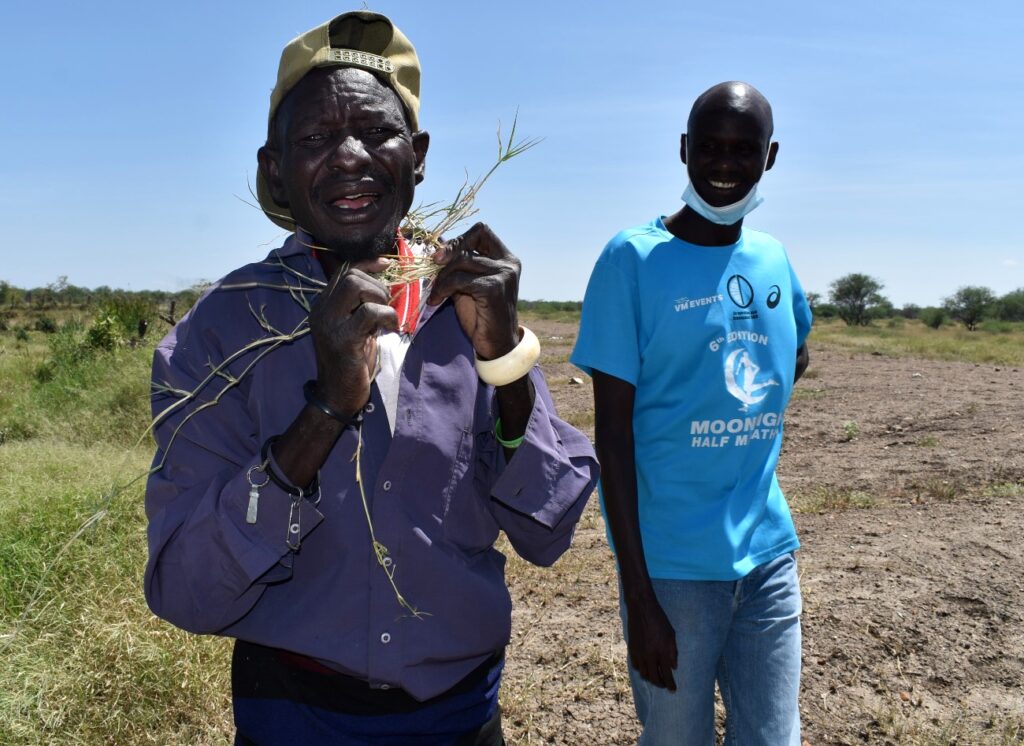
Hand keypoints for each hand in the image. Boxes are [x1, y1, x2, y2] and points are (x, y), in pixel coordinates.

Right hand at [308, 257, 396, 415]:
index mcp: (323, 306)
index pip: (343, 270)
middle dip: (376, 283)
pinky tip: (391, 327)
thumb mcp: (356, 328)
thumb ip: (363, 307)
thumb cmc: (351, 363)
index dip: (367, 263)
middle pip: (350, 274)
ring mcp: (329, 324)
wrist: (337, 396)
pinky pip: (368, 312)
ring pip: (355, 286)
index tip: (387, 264)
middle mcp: (321, 311)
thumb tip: (388, 284)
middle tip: (386, 303)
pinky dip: (386, 315)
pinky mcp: (343, 339)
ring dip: (380, 296)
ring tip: (387, 316)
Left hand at [427, 223, 520, 360]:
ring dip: (442, 276)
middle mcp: (508, 263)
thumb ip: (457, 265)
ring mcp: (503, 275)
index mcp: (505, 258)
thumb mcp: (466, 284)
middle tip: (432, 267)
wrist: (496, 344)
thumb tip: (437, 243)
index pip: (481, 230)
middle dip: (447, 255)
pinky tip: (436, 300)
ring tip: (434, 292)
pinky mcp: (494, 289)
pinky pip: (460, 279)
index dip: (459, 239)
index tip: (442, 254)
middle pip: (469, 243)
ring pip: (462, 261)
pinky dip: (443, 288)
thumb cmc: (481, 315)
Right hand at [626, 593, 678, 690]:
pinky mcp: (632, 649)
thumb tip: (673, 667)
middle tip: (665, 685)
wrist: (641, 609)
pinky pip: (636, 666)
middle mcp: (649, 655)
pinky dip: (641, 670)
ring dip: (650, 679)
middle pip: (654, 677)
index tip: (673, 690)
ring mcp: (639, 653)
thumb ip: (673, 652)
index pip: (666, 674)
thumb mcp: (671, 635)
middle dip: (660, 684)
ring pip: (644, 673)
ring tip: (656, 678)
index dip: (670, 684)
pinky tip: (645, 669)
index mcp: (661, 652)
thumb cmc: (659, 620)